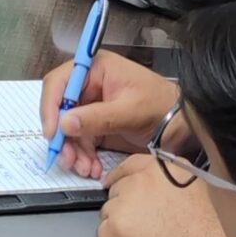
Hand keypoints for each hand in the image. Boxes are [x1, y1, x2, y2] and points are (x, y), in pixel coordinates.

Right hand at [39, 49, 180, 178]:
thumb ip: (97, 118)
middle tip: (66, 158)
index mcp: (96, 68)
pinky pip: (81, 139)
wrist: (184, 126)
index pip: (60, 82)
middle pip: (60, 108)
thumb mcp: (130, 112)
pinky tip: (91, 166)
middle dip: (63, 136)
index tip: (53, 132)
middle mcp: (90, 84)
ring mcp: (93, 105)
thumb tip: (64, 124)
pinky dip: (83, 155)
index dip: (51, 106)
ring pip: (68, 128)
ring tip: (84, 168)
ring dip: (73, 150)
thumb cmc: (163, 107)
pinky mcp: (97, 123)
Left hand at [97, 157, 228, 236]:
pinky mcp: (114, 229)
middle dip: (125, 206)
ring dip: (121, 225)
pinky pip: (104, 235)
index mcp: (162, 169)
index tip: (114, 183)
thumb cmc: (212, 235)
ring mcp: (124, 204)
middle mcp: (140, 180)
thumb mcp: (199, 190)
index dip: (122, 178)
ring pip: (109, 213)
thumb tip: (159, 185)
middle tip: (143, 224)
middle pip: (117, 190)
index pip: (129, 165)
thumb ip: (173, 180)